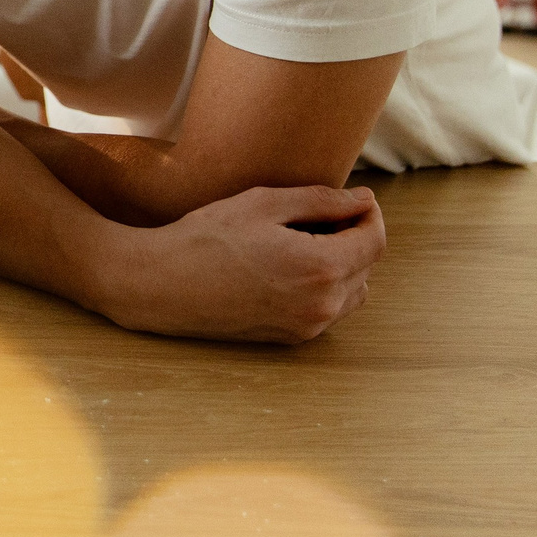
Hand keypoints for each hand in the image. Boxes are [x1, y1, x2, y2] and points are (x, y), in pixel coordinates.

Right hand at [102, 185, 386, 343]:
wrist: (162, 285)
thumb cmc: (207, 238)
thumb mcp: (263, 204)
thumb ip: (321, 201)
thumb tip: (363, 200)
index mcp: (320, 267)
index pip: (374, 240)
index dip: (370, 214)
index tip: (355, 198)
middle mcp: (323, 303)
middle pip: (367, 265)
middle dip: (355, 236)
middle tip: (322, 214)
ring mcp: (308, 326)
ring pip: (353, 290)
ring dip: (344, 264)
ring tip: (305, 240)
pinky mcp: (292, 337)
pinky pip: (330, 308)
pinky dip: (325, 285)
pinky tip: (289, 266)